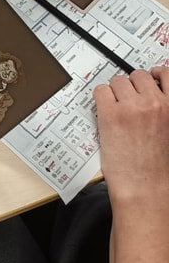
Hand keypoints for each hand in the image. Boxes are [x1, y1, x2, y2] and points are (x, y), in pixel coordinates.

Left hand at [93, 68, 168, 209]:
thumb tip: (153, 93)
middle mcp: (156, 103)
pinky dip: (101, 98)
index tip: (149, 78)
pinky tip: (105, 112)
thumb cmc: (158, 165)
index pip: (166, 74)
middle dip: (131, 86)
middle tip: (127, 101)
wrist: (146, 187)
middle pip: (137, 75)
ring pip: (118, 81)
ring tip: (117, 110)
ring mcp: (132, 107)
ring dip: (115, 92)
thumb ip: (164, 109)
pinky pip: (101, 91)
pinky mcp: (111, 114)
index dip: (154, 75)